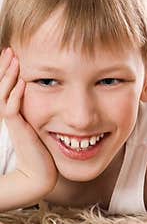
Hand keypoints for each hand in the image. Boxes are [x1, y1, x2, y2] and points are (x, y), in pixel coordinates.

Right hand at [0, 48, 57, 205]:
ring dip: (9, 75)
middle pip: (3, 86)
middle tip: (10, 49)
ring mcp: (13, 122)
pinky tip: (23, 82)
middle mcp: (12, 114)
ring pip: (4, 94)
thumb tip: (64, 91)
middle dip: (6, 67)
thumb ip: (50, 110)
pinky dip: (16, 95)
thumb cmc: (49, 150)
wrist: (41, 174)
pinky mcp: (18, 130)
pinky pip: (12, 109)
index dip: (11, 70)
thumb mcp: (48, 125)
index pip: (10, 86)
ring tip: (13, 58)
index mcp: (18, 111)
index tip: (18, 53)